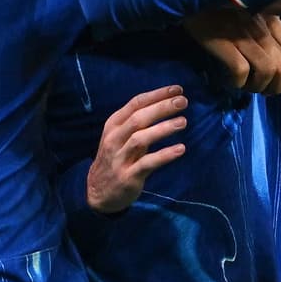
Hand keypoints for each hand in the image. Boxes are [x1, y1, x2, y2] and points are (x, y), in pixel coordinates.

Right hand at [87, 86, 187, 213]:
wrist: (97, 192)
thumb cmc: (115, 159)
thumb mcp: (119, 137)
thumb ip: (136, 123)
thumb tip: (166, 104)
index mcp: (113, 125)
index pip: (135, 104)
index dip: (157, 95)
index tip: (177, 89)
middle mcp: (114, 139)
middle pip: (138, 118)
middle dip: (161, 108)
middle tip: (183, 102)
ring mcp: (120, 158)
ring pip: (141, 139)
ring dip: (163, 129)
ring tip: (183, 122)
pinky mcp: (128, 177)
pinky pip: (147, 163)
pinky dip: (164, 155)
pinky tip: (180, 149)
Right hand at [184, 6, 280, 94]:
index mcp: (270, 15)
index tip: (272, 78)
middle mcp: (261, 25)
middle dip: (275, 86)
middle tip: (259, 89)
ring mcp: (242, 33)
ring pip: (266, 71)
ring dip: (255, 87)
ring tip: (243, 86)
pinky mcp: (222, 40)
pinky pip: (240, 71)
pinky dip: (236, 82)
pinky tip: (227, 80)